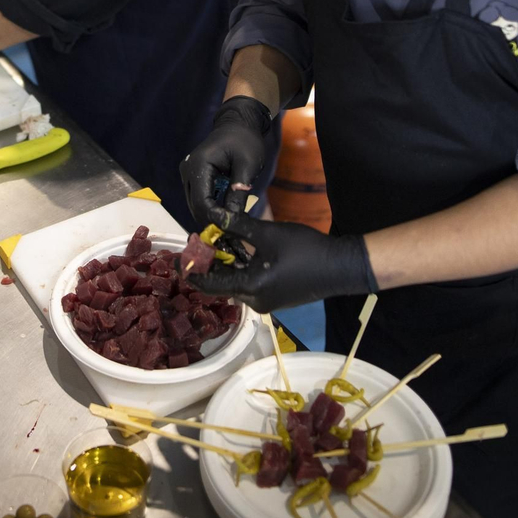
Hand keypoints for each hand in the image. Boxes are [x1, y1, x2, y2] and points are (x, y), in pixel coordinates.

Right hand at [180, 96, 272, 225]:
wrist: (238, 123)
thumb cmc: (245, 140)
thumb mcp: (247, 164)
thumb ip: (238, 191)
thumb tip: (233, 218)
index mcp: (199, 165)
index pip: (202, 201)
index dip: (216, 218)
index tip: (233, 228)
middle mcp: (187, 171)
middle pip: (195, 206)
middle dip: (213, 220)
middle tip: (234, 231)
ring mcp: (188, 174)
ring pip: (196, 205)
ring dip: (212, 215)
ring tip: (232, 223)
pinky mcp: (193, 177)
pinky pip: (199, 198)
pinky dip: (211, 207)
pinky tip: (226, 212)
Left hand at [189, 211, 375, 312]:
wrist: (341, 266)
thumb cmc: (305, 250)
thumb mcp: (268, 233)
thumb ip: (237, 225)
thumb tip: (213, 215)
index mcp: (250, 288)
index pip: (209, 285)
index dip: (190, 270)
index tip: (176, 257)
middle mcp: (254, 301)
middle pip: (220, 284)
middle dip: (207, 263)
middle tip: (199, 241)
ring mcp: (266, 301)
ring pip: (234, 283)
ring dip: (224, 265)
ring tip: (216, 241)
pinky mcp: (274, 297)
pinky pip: (248, 284)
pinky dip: (239, 268)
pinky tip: (238, 249)